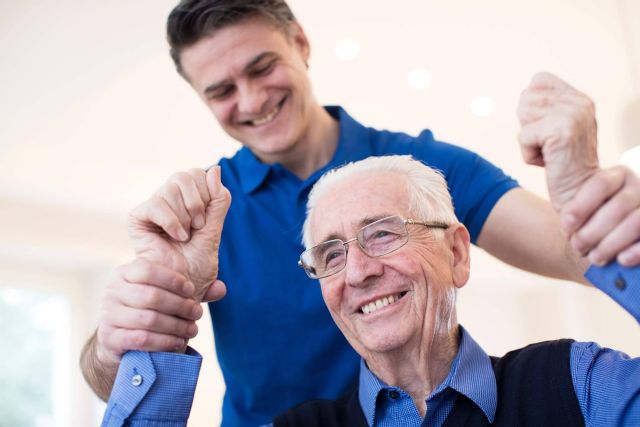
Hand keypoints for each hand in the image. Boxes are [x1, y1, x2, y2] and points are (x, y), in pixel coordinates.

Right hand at [96, 258, 201, 363]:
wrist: (121, 340)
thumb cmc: (150, 310)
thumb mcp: (168, 296)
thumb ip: (193, 291)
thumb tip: (221, 289)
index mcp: (125, 273)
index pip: (147, 269)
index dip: (173, 279)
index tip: (191, 290)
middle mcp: (112, 291)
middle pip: (151, 295)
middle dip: (180, 306)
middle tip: (198, 314)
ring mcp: (108, 314)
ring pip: (148, 318)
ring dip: (176, 326)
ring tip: (192, 330)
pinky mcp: (109, 337)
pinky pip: (140, 339)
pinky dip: (164, 341)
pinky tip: (178, 343)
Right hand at [127, 166, 230, 300]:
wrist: (180, 287)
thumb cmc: (197, 263)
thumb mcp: (215, 230)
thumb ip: (218, 201)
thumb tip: (215, 169)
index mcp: (189, 199)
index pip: (198, 173)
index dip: (208, 193)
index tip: (206, 220)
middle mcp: (170, 199)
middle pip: (185, 175)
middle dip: (198, 203)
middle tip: (197, 227)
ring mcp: (154, 207)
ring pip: (172, 187)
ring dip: (186, 216)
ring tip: (185, 237)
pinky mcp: (138, 217)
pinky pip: (157, 204)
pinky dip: (172, 222)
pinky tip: (177, 237)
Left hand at [518, 72, 598, 210]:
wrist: (578, 192)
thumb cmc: (562, 163)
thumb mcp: (556, 128)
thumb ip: (545, 108)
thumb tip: (523, 93)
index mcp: (579, 98)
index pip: (539, 80)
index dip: (531, 104)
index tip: (546, 128)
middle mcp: (579, 102)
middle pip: (525, 98)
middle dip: (528, 125)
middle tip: (549, 144)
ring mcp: (572, 115)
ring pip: (522, 114)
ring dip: (527, 139)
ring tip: (548, 152)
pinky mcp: (561, 130)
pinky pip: (523, 136)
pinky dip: (528, 153)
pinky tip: (547, 161)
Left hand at [560, 166, 639, 266]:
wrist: (602, 237)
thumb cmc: (586, 219)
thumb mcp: (575, 208)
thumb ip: (573, 208)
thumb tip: (567, 217)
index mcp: (617, 176)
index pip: (600, 184)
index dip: (580, 207)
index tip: (565, 226)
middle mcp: (639, 187)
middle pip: (618, 206)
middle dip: (594, 231)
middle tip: (577, 247)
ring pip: (636, 222)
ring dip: (612, 243)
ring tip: (594, 257)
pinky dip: (637, 251)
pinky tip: (621, 260)